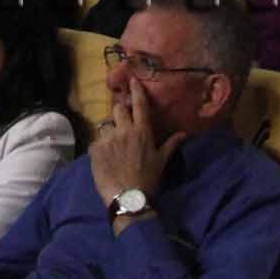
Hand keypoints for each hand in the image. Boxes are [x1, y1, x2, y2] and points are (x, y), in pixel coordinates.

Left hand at [92, 76, 182, 213]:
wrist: (129, 198)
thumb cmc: (148, 180)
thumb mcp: (162, 161)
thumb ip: (171, 144)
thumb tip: (184, 134)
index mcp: (142, 132)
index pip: (139, 105)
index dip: (136, 90)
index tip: (132, 80)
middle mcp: (124, 131)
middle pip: (118, 109)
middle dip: (119, 112)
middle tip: (122, 122)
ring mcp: (108, 139)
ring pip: (105, 126)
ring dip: (109, 132)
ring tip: (112, 145)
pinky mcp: (95, 150)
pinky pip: (95, 142)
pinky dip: (99, 147)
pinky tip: (104, 158)